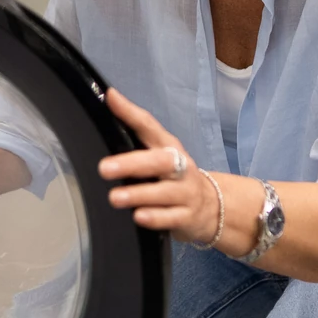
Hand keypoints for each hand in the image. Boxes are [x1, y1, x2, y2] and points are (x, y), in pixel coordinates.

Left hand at [99, 89, 221, 245]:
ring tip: (115, 197)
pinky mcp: (187, 217)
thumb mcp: (159, 152)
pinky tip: (139, 217)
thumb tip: (110, 99)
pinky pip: (171, 218)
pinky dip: (155, 218)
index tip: (110, 99)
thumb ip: (135, 128)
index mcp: (169, 147)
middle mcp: (180, 168)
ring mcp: (185, 193)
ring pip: (165, 192)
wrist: (212, 206)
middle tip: (105, 168)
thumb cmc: (175, 175)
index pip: (149, 126)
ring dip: (139, 195)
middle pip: (160, 161)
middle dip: (132, 164)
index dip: (130, 112)